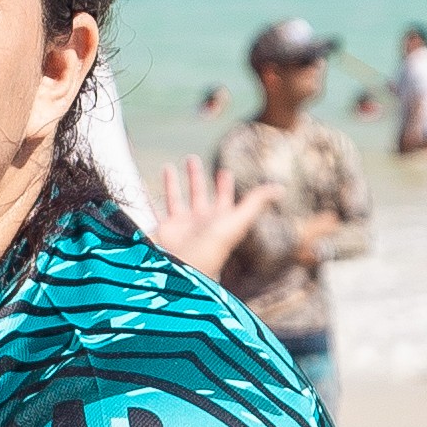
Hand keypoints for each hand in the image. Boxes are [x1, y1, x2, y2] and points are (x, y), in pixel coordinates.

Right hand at [133, 156, 273, 283]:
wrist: (184, 267)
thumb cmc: (213, 247)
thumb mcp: (237, 221)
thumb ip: (255, 202)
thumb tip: (279, 188)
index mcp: (220, 219)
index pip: (223, 198)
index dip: (224, 185)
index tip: (223, 171)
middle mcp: (200, 221)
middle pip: (199, 194)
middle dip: (197, 177)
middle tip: (192, 159)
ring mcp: (181, 224)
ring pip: (176, 198)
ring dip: (174, 182)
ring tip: (169, 165)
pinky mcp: (165, 228)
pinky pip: (156, 208)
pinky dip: (152, 196)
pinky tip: (147, 185)